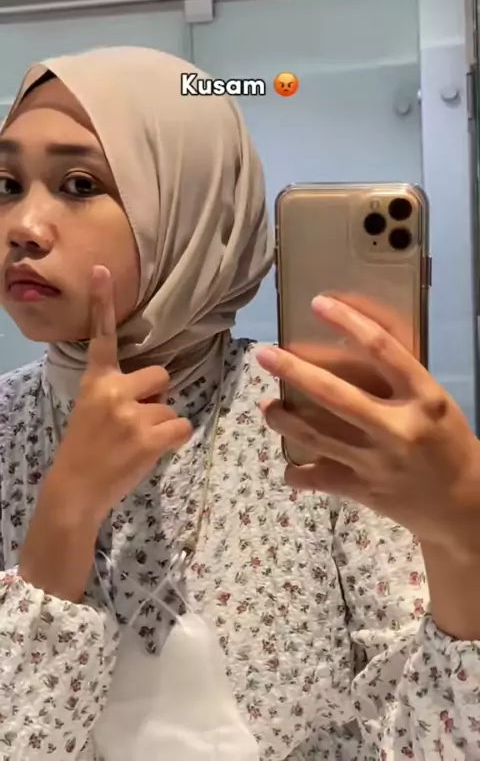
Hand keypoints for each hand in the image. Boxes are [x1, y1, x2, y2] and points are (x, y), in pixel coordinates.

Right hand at [45, 266, 191, 525]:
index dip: (102, 302)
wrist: (74, 490)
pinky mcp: (148, 436)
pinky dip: (173, 441)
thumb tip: (158, 386)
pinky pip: (181, 427)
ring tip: (134, 443)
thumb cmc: (87, 450)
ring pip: (171, 407)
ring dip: (161, 426)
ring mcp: (131, 413)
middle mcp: (113, 390)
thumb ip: (118, 391)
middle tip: (133, 424)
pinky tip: (150, 451)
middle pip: (161, 376)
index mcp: (96, 380)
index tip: (102, 269)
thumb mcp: (92, 410)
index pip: (102, 336)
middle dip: (156, 397)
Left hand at [257, 294, 479, 557]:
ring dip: (283, 419)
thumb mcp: (434, 402)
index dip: (348, 322)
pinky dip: (296, 473)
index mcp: (423, 396)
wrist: (463, 504)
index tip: (318, 303)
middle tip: (264, 354)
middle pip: (335, 394)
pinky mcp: (364, 491)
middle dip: (294, 371)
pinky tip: (288, 465)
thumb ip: (399, 379)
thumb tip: (350, 340)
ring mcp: (378, 462)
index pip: (383, 349)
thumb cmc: (446, 441)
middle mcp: (399, 427)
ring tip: (267, 407)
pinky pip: (318, 479)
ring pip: (316, 436)